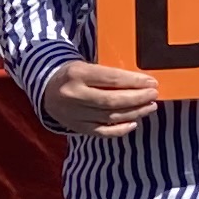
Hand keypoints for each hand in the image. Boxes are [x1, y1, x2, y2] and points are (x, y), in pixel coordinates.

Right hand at [40, 58, 159, 139]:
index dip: (135, 81)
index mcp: (77, 74)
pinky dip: (120, 129)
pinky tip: (133, 123)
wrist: (45, 89)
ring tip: (149, 107)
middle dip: (137, 98)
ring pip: (110, 117)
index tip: (152, 82)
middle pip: (112, 100)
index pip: (111, 79)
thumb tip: (140, 83)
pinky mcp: (76, 127)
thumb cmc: (73, 74)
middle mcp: (74, 95)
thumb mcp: (86, 66)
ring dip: (134, 113)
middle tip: (153, 95)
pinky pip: (102, 132)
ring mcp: (74, 114)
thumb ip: (108, 75)